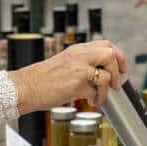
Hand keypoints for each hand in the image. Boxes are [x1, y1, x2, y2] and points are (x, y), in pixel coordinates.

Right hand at [10, 40, 127, 111]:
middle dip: (118, 70)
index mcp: (77, 49)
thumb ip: (82, 65)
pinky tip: (90, 101)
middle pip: (111, 53)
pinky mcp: (77, 83)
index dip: (118, 55)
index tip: (121, 67)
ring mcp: (79, 68)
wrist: (25, 87)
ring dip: (108, 88)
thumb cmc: (42, 79)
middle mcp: (79, 55)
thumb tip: (101, 76)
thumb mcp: (65, 64)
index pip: (105, 44)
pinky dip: (98, 98)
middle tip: (116, 83)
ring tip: (100, 96)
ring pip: (107, 73)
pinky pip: (97, 90)